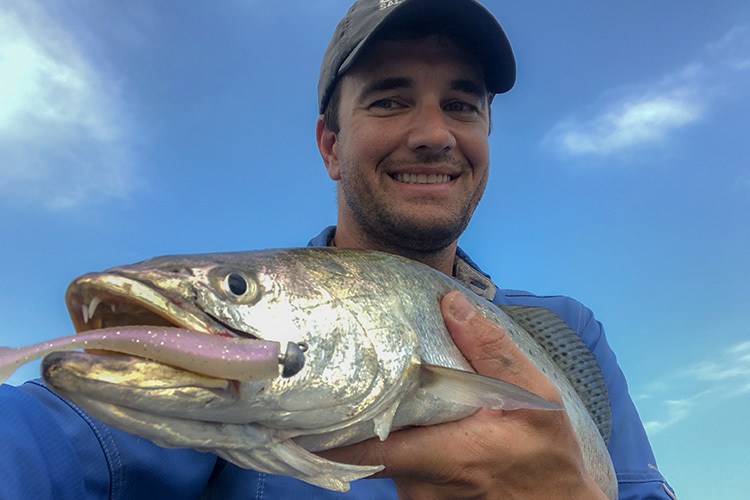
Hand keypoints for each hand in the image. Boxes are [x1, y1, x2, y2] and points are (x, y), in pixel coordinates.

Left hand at [319, 291, 605, 498]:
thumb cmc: (548, 455)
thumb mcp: (536, 398)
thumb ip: (492, 351)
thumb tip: (450, 302)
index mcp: (446, 454)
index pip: (366, 448)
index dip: (325, 431)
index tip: (296, 405)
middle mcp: (422, 483)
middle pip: (366, 447)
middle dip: (349, 415)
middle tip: (328, 377)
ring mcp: (421, 497)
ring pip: (381, 457)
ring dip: (375, 427)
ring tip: (365, 388)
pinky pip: (398, 469)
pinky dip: (394, 443)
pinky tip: (403, 418)